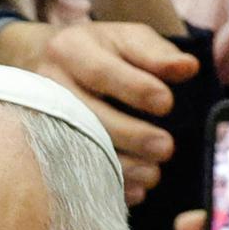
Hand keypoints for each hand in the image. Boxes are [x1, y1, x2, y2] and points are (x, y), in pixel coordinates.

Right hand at [0, 20, 199, 202]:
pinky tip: (134, 190)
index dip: (136, 89)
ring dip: (120, 167)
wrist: (45, 64)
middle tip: (166, 148)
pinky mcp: (43, 148)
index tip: (167, 103)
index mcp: (71, 50)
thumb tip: (188, 68)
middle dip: (131, 135)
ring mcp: (40, 120)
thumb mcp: (127, 40)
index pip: (102, 72)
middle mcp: (48, 85)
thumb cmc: (100, 52)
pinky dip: (106, 185)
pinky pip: (72, 173)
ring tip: (154, 174)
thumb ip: (157, 54)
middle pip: (87, 116)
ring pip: (78, 149)